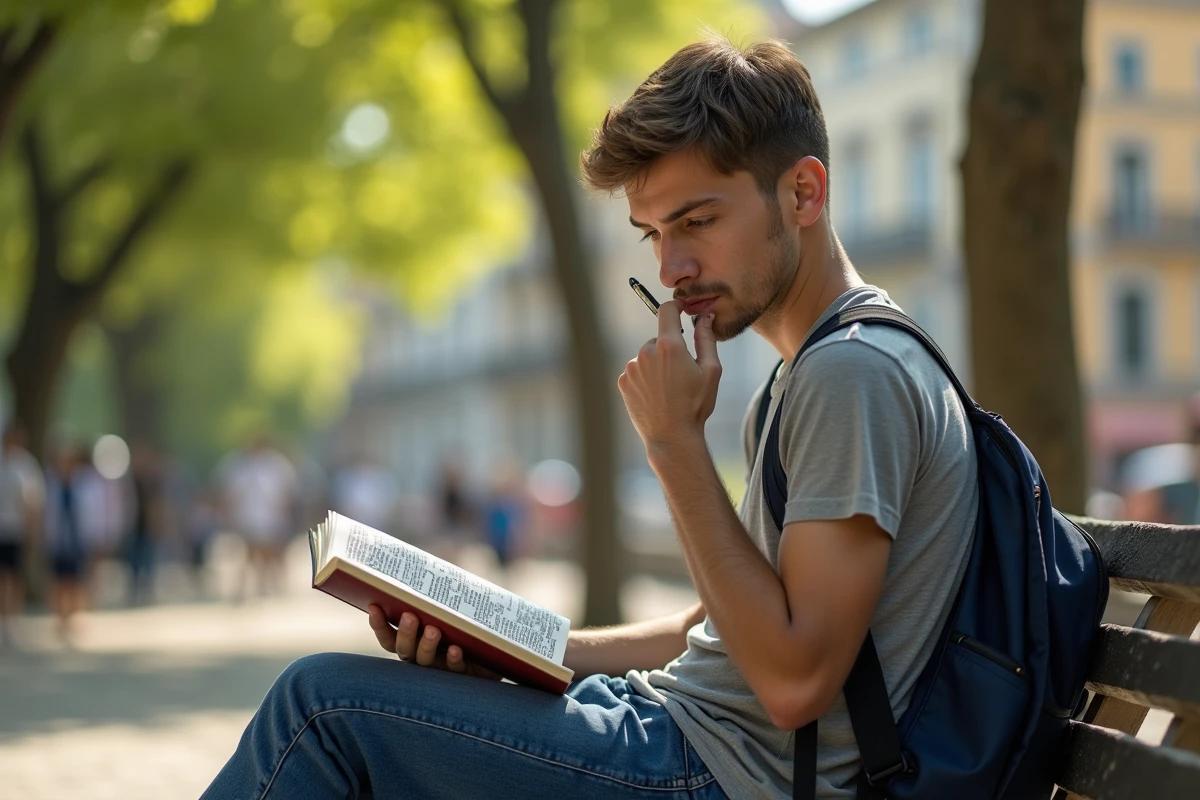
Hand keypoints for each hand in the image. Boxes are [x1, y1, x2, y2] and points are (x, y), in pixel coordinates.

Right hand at [368, 604, 501, 680]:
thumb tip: (427, 564)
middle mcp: (423, 656)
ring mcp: (441, 668)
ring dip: (426, 645)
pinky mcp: (463, 675)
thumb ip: (439, 593)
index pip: (389, 637)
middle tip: (410, 616)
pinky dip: (453, 659)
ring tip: (434, 629)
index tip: (373, 606)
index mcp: (415, 639)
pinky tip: (455, 649)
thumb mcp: (454, 604)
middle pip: (404, 650)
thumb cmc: (470, 620)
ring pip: (425, 661)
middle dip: (405, 633)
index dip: (379, 625)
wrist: (503, 646)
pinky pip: (455, 669)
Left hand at [617, 301, 721, 448]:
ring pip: (647, 356)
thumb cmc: (695, 405)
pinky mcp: (624, 381)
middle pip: (659, 339)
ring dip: (656, 365)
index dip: (675, 306)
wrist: (672, 436)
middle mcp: (646, 352)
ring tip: (668, 389)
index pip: (667, 311)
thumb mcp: (710, 371)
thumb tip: (705, 318)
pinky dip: (646, 378)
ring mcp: (632, 367)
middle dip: (669, 350)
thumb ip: (706, 339)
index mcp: (669, 346)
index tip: (681, 309)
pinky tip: (656, 395)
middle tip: (681, 374)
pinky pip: (637, 371)